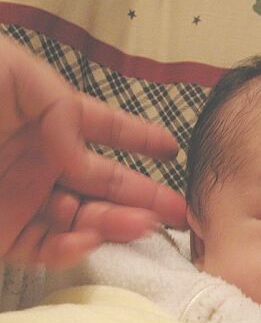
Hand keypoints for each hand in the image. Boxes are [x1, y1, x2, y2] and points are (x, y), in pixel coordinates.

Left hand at [0, 35, 187, 268]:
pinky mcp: (3, 234)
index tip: (171, 149)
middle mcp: (44, 163)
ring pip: (84, 218)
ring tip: (145, 224)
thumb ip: (62, 111)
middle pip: (105, 183)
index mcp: (50, 119)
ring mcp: (25, 200)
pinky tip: (90, 236)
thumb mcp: (16, 76)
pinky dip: (72, 247)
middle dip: (146, 195)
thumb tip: (83, 155)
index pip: (107, 128)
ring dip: (118, 223)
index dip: (140, 137)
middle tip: (180, 211)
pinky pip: (46, 246)